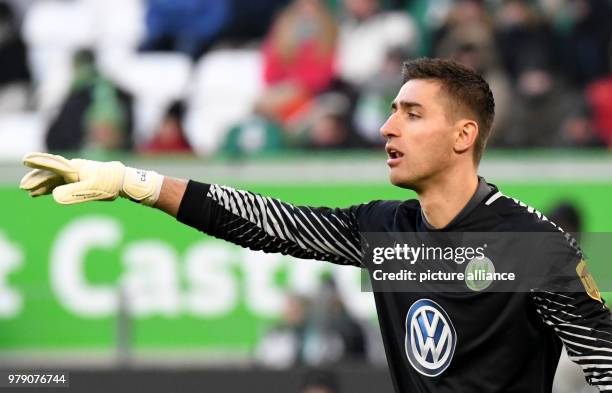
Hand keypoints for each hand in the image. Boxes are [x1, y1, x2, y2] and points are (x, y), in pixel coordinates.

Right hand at [20, 152, 162, 205]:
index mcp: (74, 169)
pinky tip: (43, 193)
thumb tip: (53, 196)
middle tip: (23, 185)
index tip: (26, 159)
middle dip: (37, 178)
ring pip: (54, 178)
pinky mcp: (79, 180)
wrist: (122, 180)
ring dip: (42, 184)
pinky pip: (61, 183)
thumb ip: (73, 192)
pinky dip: (51, 188)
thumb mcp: (91, 189)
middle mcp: (73, 169)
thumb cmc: (108, 183)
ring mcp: (75, 175)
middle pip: (50, 173)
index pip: (52, 166)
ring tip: (29, 192)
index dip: (39, 163)